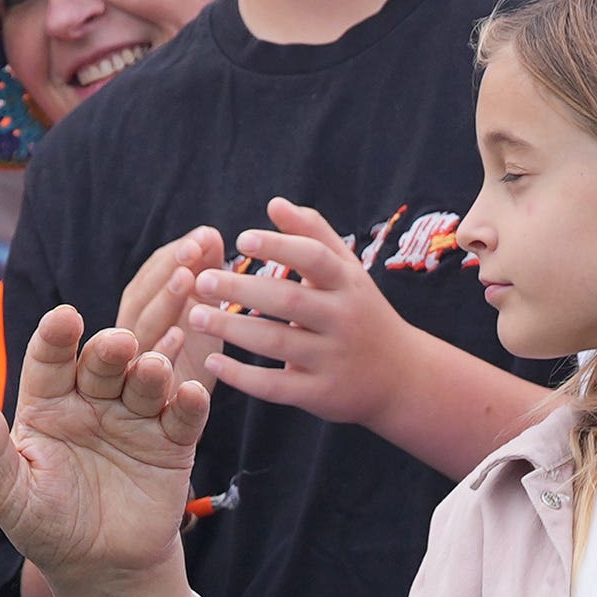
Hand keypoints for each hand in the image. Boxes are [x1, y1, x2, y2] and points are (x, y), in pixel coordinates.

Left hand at [0, 307, 208, 591]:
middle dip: (109, 349)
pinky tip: (192, 394)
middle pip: (102, 363)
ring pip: (145, 382)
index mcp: (48, 405)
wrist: (99, 568)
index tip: (64, 318)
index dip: (56, 337)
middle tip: (118, 343)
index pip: (49, 360)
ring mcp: (134, 419)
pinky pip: (184, 417)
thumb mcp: (13, 493)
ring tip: (151, 370)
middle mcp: (92, 402)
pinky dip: (191, 403)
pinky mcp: (172, 443)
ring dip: (151, 371)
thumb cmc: (47, 526)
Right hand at [118, 224, 223, 393]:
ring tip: (187, 278)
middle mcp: (126, 340)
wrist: (178, 429)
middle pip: (140, 300)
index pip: (149, 280)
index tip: (202, 237)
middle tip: (193, 248)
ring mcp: (130, 372)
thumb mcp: (201, 315)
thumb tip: (209, 234)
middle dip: (165, 271)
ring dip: (164, 301)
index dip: (172, 257)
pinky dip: (161, 352)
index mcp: (136, 317)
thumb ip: (203, 275)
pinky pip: (148, 375)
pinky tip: (179, 333)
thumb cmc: (190, 363)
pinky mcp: (147, 403)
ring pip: (143, 331)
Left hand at [184, 199, 413, 426]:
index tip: (241, 239)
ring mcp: (334, 358)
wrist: (403, 377)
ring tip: (194, 316)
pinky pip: (276, 386)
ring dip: (233, 329)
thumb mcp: (348, 272)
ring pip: (278, 342)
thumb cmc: (362, 314)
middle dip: (243, 290)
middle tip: (202, 280)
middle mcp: (344, 319)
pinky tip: (213, 361)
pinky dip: (243, 376)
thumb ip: (312, 235)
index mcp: (349, 284)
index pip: (315, 258)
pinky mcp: (321, 394)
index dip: (279, 247)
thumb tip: (274, 203)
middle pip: (290, 301)